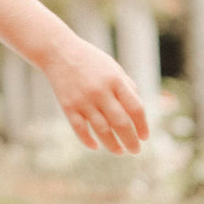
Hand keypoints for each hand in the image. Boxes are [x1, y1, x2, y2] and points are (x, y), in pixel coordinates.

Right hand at [41, 35, 148, 154]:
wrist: (58, 51)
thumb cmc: (91, 61)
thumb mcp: (113, 68)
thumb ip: (127, 87)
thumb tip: (138, 112)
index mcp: (115, 80)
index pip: (135, 108)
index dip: (142, 125)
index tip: (144, 137)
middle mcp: (100, 91)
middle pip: (121, 123)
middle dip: (131, 140)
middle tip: (135, 150)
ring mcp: (83, 100)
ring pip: (102, 130)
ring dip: (113, 145)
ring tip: (120, 151)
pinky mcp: (68, 106)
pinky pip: (80, 130)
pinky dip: (89, 141)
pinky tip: (96, 146)